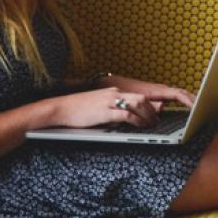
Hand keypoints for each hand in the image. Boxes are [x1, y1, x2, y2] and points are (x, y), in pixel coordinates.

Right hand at [51, 78, 193, 128]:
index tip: (155, 113)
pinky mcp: (104, 112)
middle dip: (152, 110)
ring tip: (152, 124)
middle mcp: (113, 93)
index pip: (137, 95)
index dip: (149, 104)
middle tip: (157, 121)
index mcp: (112, 91)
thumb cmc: (77, 109)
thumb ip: (112, 108)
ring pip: (137, 104)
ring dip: (148, 115)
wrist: (61, 108)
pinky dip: (137, 120)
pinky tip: (140, 126)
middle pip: (141, 98)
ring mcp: (109, 102)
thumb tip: (125, 116)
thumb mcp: (98, 105)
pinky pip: (126, 114)